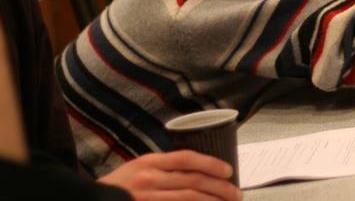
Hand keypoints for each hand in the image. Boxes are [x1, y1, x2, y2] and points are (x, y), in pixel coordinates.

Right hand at [98, 150, 241, 200]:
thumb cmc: (118, 188)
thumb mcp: (137, 168)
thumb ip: (163, 167)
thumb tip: (199, 169)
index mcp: (148, 162)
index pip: (187, 158)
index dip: (212, 164)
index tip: (228, 171)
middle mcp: (148, 180)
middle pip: (194, 182)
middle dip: (221, 188)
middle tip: (236, 194)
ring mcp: (147, 199)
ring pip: (190, 200)